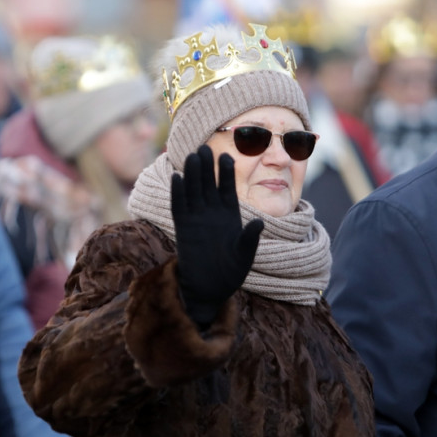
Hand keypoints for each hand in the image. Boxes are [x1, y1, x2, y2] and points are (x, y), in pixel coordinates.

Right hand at [171, 145, 263, 327]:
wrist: (209, 289)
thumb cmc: (230, 272)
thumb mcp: (244, 255)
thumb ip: (250, 239)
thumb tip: (259, 223)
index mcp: (229, 215)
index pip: (227, 188)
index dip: (226, 172)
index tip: (227, 155)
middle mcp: (212, 213)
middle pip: (208, 184)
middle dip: (208, 166)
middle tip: (205, 147)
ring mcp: (196, 219)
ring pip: (193, 191)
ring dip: (192, 174)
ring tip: (192, 155)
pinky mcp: (182, 228)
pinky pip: (179, 207)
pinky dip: (178, 192)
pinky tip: (177, 177)